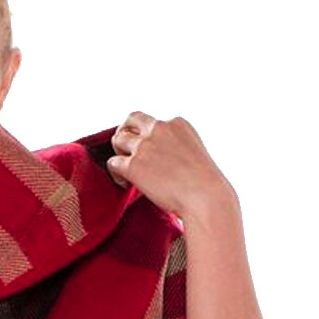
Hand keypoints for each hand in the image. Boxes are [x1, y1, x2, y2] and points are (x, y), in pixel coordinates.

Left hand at [105, 111, 233, 220]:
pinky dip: (116, 174)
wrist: (205, 198)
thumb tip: (160, 159)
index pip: (154, 122)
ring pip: (118, 139)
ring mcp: (145, 146)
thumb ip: (175, 147)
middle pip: (131, 120)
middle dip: (126, 132)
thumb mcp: (194, 153)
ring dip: (119, 153)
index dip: (147, 136)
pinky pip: (113, 163)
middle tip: (125, 151)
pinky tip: (126, 184)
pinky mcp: (133, 165)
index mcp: (177, 123)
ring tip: (126, 171)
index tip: (150, 152)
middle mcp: (160, 129)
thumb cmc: (204, 185)